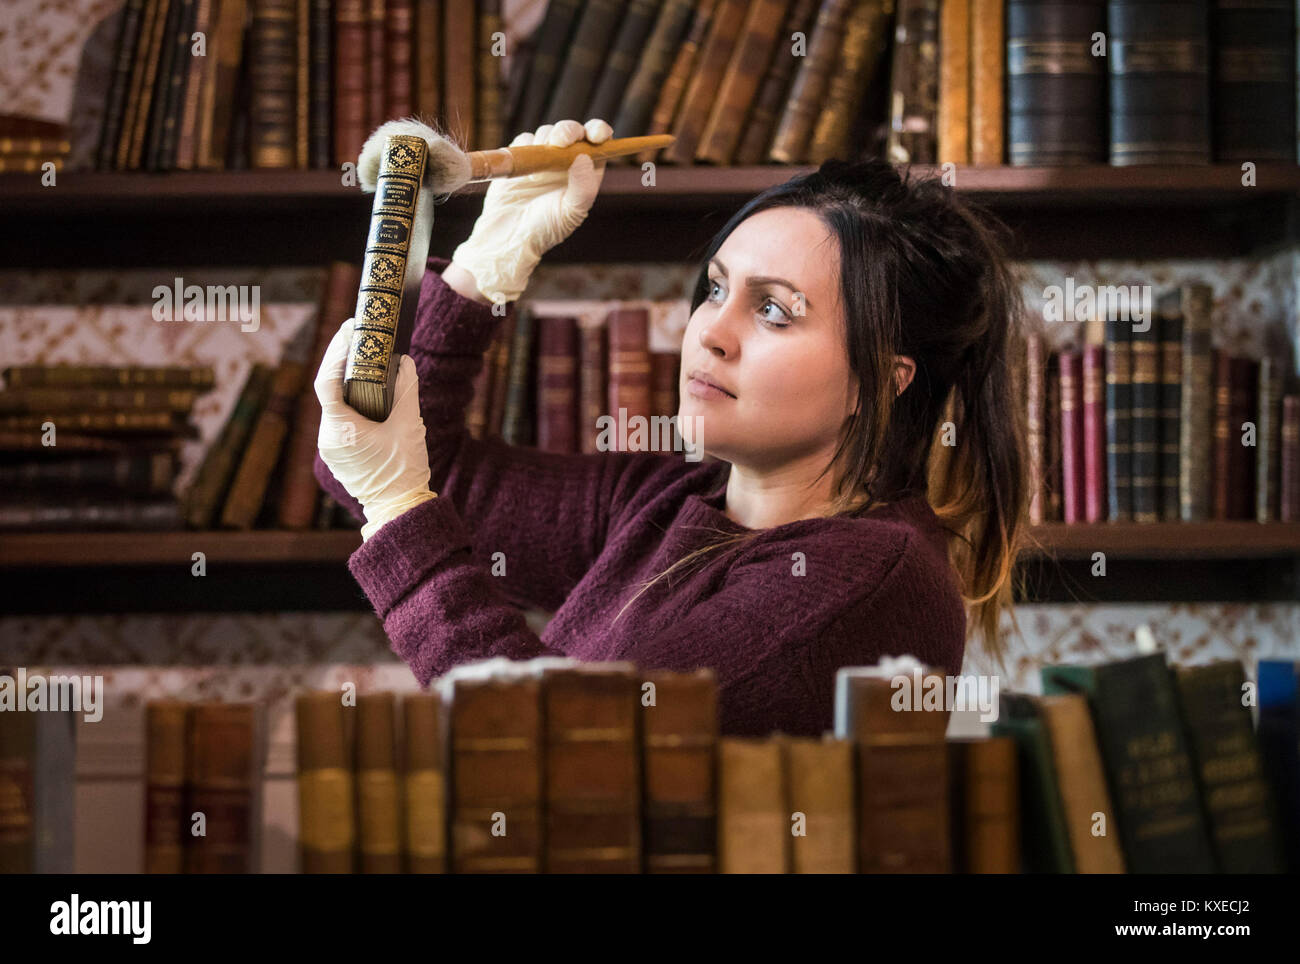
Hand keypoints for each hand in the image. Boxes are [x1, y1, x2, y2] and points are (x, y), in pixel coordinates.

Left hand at [314, 318, 437, 540]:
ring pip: (335, 405)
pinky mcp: (338, 454)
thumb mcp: (410, 425)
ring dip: (348, 383)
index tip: (350, 334)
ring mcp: (330, 448)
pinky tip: (367, 390)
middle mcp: (328, 438)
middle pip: (329, 390)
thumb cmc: (404, 470)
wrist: (400, 509)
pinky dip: (352, 402)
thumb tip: (403, 361)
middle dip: (343, 362)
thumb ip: (406, 389)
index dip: (336, 354)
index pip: (326, 381)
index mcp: (341, 429)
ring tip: (365, 358)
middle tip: (358, 337)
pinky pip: (340, 419)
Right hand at [451, 118, 611, 305]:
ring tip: (538, 168)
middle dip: (568, 130)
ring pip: (548, 131)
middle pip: (573, 132)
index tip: (595, 134)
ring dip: (545, 139)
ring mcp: (543, 158)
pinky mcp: (521, 157)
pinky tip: (524, 167)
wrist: (508, 236)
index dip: (599, 132)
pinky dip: (526, 145)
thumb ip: (583, 186)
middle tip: (559, 141)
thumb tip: (585, 156)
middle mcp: (567, 163)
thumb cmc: (545, 229)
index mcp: (586, 174)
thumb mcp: (570, 212)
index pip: (599, 144)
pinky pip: (525, 139)